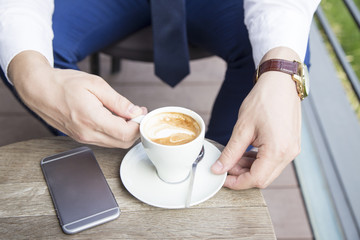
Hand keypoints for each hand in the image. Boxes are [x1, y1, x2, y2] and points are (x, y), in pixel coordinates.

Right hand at [9, 51, 146, 147]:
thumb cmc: (63, 84)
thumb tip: (135, 112)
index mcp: (92, 119)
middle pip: (123, 143)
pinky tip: (115, 119)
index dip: (139, 125)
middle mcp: (88, 134)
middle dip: (136, 130)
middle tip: (138, 113)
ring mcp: (83, 138)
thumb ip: (117, 101)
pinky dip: (115, 133)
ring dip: (126, 132)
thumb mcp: (95, 84)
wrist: (39, 89)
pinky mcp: (81, 137)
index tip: (142, 113)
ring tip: (127, 114)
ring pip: (115, 144)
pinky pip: (105, 141)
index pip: (126, 133)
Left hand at [211, 47, 301, 188]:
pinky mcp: (291, 144)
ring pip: (268, 171)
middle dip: (242, 176)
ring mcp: (292, 149)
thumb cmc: (264, 99)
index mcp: (278, 151)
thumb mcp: (242, 128)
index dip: (237, 183)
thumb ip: (231, 152)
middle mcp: (289, 154)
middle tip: (226, 166)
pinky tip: (246, 152)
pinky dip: (258, 161)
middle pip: (263, 178)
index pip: (256, 179)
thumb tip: (219, 168)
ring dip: (249, 168)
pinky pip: (274, 161)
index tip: (222, 178)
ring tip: (233, 157)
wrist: (281, 82)